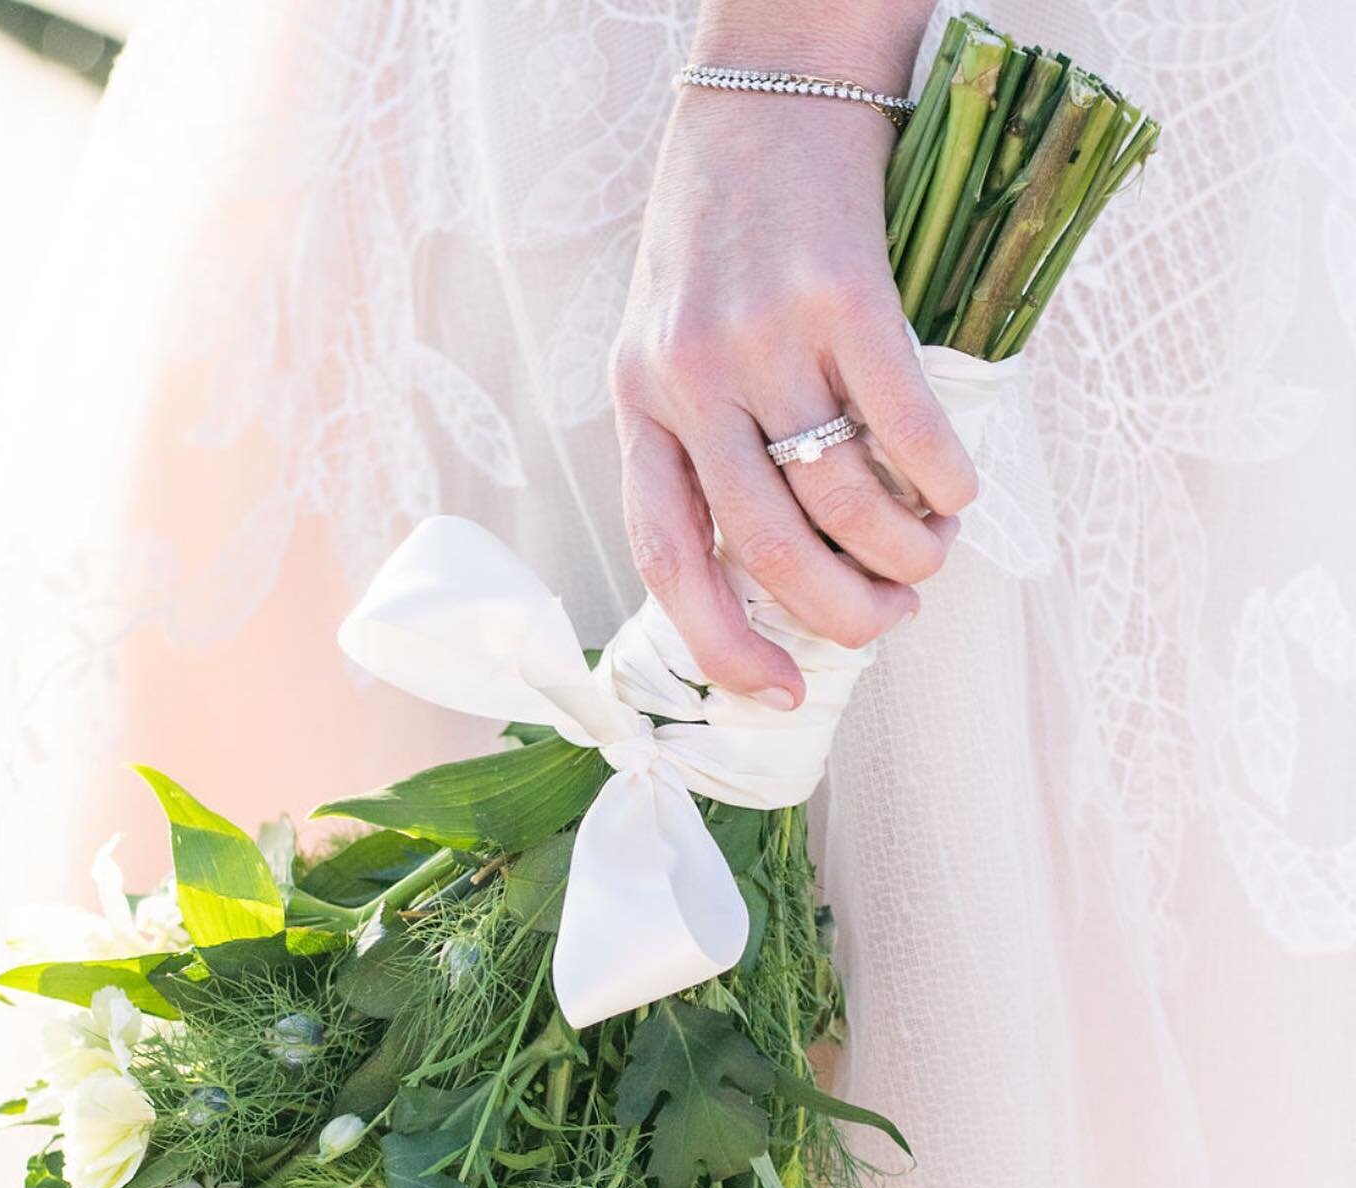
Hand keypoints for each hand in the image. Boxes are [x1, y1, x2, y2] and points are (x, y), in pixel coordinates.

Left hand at [610, 87, 977, 706]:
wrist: (766, 88)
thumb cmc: (722, 235)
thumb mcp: (670, 342)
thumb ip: (703, 444)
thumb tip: (778, 570)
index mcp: (638, 401)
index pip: (668, 556)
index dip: (723, 642)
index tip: (775, 691)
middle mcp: (690, 377)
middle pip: (770, 546)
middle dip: (842, 613)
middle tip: (887, 618)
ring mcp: (765, 334)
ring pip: (843, 498)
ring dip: (903, 553)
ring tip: (929, 555)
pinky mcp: (845, 291)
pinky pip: (907, 423)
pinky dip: (945, 480)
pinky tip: (958, 493)